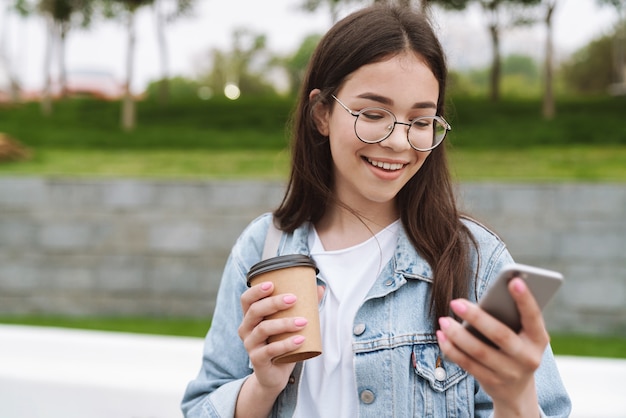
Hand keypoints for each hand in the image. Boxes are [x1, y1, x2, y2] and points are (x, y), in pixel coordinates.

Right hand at [235, 282, 325, 417]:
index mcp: (251, 317)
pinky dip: (286, 344)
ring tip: (302, 322)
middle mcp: (246, 329)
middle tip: (293, 299)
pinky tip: (300, 339)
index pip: (246, 299)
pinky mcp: (257, 360)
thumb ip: (302, 306)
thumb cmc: (280, 343)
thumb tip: (320, 288)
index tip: (272, 284)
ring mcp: (250, 345)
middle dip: (274, 303)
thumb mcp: (289, 324)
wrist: (275, 374)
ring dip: (283, 323)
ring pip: (263, 329)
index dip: (256, 290)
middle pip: (255, 311)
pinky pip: (270, 350)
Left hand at [436, 278, 547, 416]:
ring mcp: (510, 373)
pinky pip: (467, 364)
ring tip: (443, 319)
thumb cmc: (514, 346)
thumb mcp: (521, 334)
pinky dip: (452, 349)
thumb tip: (481, 301)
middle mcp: (528, 358)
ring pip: (479, 352)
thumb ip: (508, 318)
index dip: (525, 299)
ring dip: (458, 334)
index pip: (534, 317)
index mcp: (538, 339)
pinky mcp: (492, 383)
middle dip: (476, 317)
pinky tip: (441, 336)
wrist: (516, 389)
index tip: (514, 280)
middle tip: (455, 302)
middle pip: (500, 335)